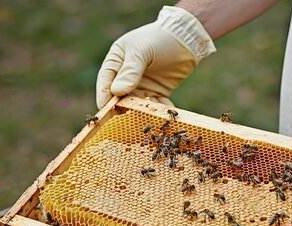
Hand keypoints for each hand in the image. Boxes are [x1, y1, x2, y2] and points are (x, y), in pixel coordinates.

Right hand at [96, 6, 215, 108]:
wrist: (186, 39)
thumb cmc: (160, 38)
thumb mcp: (142, 51)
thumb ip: (130, 70)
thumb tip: (116, 92)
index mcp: (116, 61)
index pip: (106, 82)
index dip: (105, 97)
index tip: (105, 111)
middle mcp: (126, 76)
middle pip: (120, 97)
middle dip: (123, 109)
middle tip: (125, 120)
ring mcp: (141, 86)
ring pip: (138, 104)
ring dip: (142, 112)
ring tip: (148, 120)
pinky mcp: (157, 92)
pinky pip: (156, 106)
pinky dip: (159, 112)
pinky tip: (165, 116)